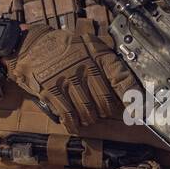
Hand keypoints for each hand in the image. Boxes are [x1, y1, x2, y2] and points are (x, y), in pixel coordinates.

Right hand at [5, 23, 135, 133]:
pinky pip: (68, 114)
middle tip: (106, 112)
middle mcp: (84, 66)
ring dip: (91, 117)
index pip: (121, 77)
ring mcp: (67, 79)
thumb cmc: (63, 47)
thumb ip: (107, 62)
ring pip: (89, 111)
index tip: (139, 110)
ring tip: (89, 116)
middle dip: (108, 111)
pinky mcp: (51, 90)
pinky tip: (75, 123)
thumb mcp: (88, 45)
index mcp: (97, 54)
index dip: (132, 97)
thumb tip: (128, 86)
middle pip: (106, 101)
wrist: (30, 44)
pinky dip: (74, 123)